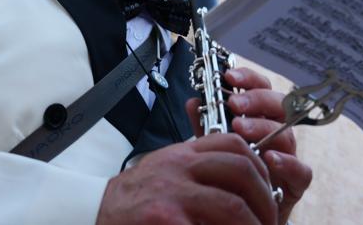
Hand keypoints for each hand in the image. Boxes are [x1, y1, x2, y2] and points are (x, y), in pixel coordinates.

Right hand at [96, 132, 277, 223]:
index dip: (260, 165)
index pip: (233, 145)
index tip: (267, 188)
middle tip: (270, 221)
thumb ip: (197, 167)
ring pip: (233, 207)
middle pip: (241, 172)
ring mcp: (172, 196)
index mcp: (182, 155)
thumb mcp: (165, 170)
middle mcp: (179, 170)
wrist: (92, 213)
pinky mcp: (166, 221)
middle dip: (265, 200)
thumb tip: (244, 175)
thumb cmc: (132, 200)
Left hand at [184, 66, 312, 223]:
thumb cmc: (230, 173)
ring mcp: (288, 157)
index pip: (261, 88)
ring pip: (287, 134)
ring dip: (264, 128)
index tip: (229, 77)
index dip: (248, 79)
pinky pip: (301, 170)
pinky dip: (288, 163)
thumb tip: (193, 102)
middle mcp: (276, 133)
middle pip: (279, 105)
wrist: (241, 210)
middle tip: (234, 103)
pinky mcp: (295, 184)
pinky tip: (270, 158)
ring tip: (241, 129)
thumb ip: (206, 125)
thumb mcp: (214, 146)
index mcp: (259, 118)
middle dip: (256, 99)